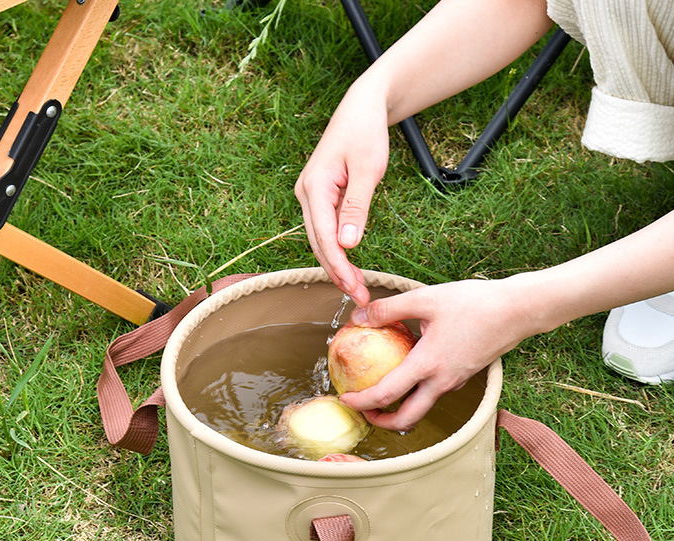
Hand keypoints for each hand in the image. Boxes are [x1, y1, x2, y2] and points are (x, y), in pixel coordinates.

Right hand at [295, 83, 390, 306]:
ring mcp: (311, 197)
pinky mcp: (320, 198)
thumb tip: (348, 244)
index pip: (325, 237)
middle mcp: (306, 194)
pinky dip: (338, 251)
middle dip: (338, 274)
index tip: (355, 288)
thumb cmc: (365, 133)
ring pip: (321, 241)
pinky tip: (350, 267)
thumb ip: (357, 208)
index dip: (340, 266)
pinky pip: (326, 231)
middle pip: (319, 244)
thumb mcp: (367, 170)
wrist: (361, 109)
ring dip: (338, 266)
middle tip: (359, 298)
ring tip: (357, 289)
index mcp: (314, 187)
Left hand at [337, 278, 535, 429]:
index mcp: (428, 365)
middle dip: (382, 422)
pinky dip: (418, 392)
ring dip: (400, 409)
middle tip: (364, 413)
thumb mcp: (425, 299)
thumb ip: (388, 309)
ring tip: (382, 395)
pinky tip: (411, 372)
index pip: (387, 394)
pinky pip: (437, 392)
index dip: (362, 402)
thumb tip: (358, 316)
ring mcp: (456, 382)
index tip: (345, 400)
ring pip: (423, 408)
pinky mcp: (465, 376)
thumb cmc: (474, 302)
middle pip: (407, 419)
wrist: (519, 310)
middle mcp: (442, 382)